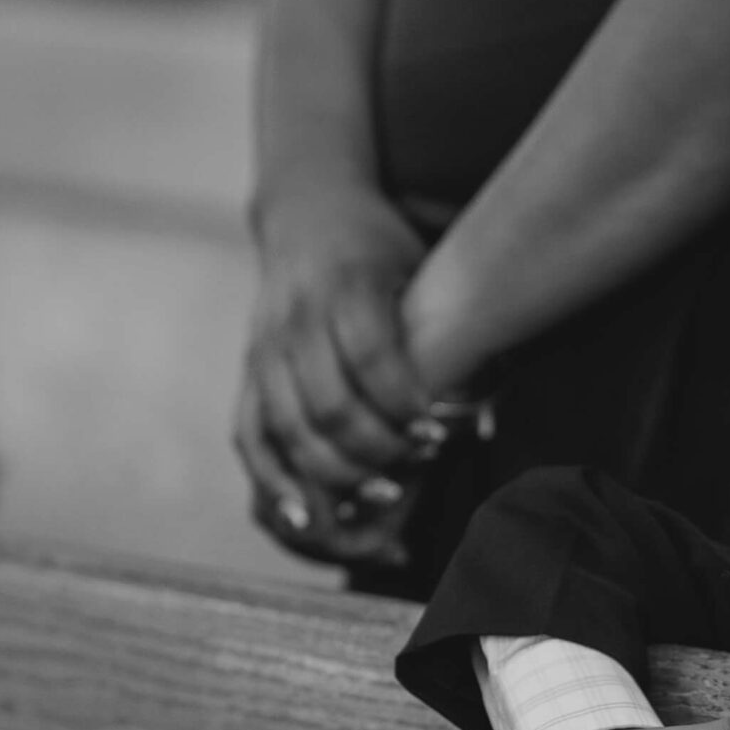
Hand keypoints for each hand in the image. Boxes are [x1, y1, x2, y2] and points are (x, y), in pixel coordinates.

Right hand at [236, 187, 433, 545]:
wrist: (309, 212)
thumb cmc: (381, 248)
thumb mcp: (416, 267)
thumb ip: (436, 330)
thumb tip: (481, 414)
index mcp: (344, 286)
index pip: (370, 357)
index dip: (405, 404)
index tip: (439, 433)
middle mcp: (296, 317)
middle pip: (330, 403)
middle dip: (379, 447)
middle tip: (419, 463)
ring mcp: (264, 346)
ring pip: (290, 427)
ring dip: (338, 471)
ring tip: (384, 494)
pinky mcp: (248, 370)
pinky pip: (250, 435)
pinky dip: (275, 481)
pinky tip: (306, 516)